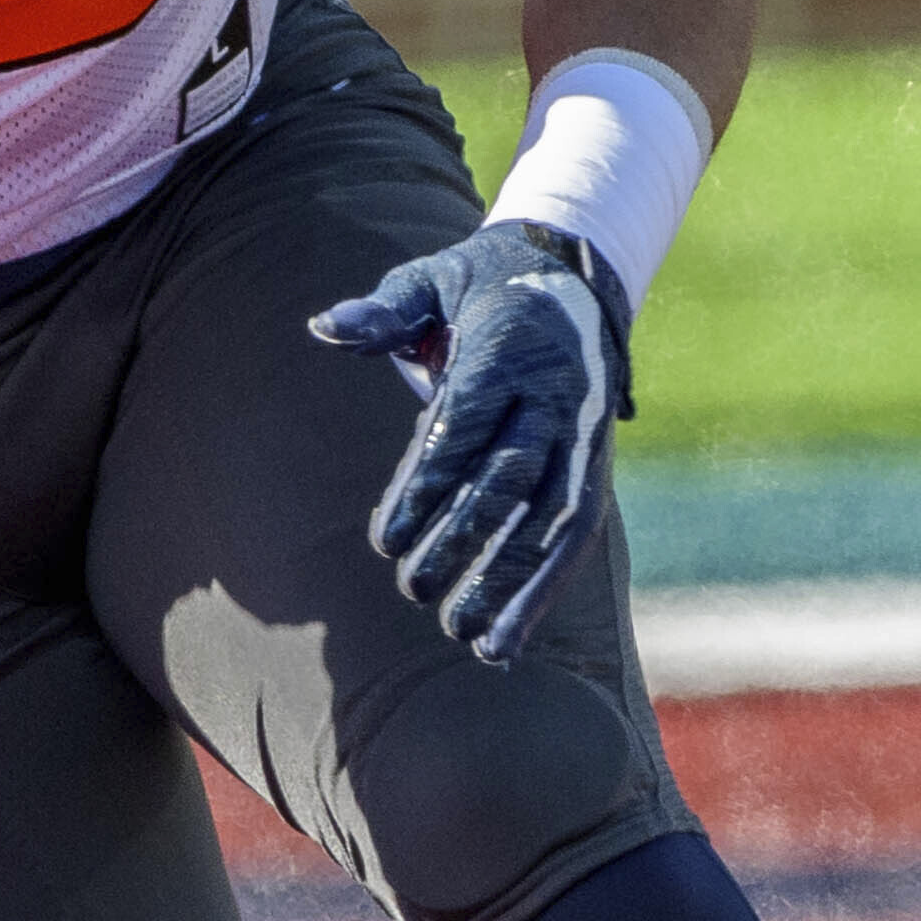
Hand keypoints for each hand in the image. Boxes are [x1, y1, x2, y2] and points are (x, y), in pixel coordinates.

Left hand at [310, 221, 632, 664]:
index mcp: (510, 347)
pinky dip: (546, 590)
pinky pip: (580, 533)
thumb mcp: (429, 283)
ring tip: (471, 640)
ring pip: (559, 516)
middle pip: (512, 477)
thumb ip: (383, 312)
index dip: (427, 484)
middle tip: (413, 589)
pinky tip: (508, 641)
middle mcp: (557, 394)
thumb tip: (324, 326)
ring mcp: (584, 434)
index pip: (465, 424)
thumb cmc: (477, 288)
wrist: (570, 280)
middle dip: (465, 538)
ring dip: (518, 582)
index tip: (385, 539)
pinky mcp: (595, 466)